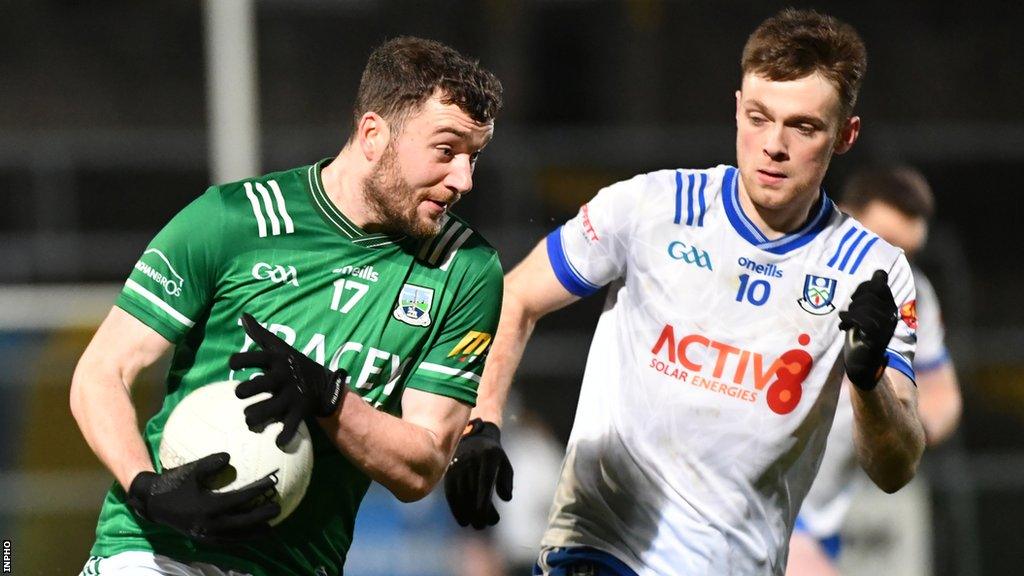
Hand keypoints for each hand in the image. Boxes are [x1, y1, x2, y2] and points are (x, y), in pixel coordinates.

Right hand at [126, 452, 278, 544]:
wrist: (152, 503)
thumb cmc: (173, 483)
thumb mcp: (190, 470)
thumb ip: (210, 463)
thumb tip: (229, 456)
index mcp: (207, 506)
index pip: (238, 500)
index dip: (256, 492)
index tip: (270, 484)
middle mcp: (208, 524)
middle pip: (242, 523)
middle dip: (261, 517)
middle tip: (278, 509)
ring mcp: (205, 534)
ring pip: (235, 536)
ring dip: (254, 532)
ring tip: (271, 528)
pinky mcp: (202, 539)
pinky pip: (226, 541)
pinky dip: (240, 538)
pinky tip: (250, 534)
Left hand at [229, 313, 345, 446]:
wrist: (324, 382)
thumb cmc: (293, 363)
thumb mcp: (279, 347)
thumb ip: (259, 334)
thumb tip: (243, 315)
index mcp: (275, 359)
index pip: (251, 357)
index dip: (238, 361)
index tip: (234, 365)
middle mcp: (282, 376)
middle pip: (257, 385)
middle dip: (244, 391)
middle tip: (241, 394)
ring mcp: (292, 394)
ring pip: (268, 408)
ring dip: (254, 416)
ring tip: (249, 418)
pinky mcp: (301, 409)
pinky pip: (291, 425)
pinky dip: (283, 435)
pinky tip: (276, 441)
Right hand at [444, 418, 512, 528]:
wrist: (473, 438)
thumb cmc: (493, 456)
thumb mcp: (504, 463)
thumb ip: (507, 480)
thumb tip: (506, 498)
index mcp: (489, 456)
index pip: (485, 480)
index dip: (483, 500)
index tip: (484, 517)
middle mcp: (471, 460)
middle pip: (472, 490)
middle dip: (476, 511)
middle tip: (482, 526)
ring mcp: (459, 465)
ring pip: (461, 493)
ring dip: (466, 512)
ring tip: (474, 525)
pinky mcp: (449, 472)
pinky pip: (451, 492)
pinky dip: (456, 508)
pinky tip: (463, 520)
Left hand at [839, 270, 898, 390]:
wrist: (862, 365)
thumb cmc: (861, 335)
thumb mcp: (865, 311)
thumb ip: (870, 295)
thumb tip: (880, 272)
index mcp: (889, 306)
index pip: (880, 284)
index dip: (864, 286)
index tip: (854, 297)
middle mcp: (891, 315)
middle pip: (871, 294)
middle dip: (855, 300)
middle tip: (849, 313)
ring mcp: (886, 327)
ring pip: (866, 306)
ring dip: (851, 312)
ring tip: (846, 321)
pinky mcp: (877, 337)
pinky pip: (864, 320)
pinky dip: (850, 319)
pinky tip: (844, 326)